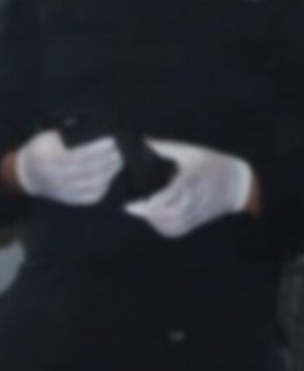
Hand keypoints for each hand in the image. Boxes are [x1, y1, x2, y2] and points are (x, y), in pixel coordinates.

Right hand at [14, 130, 122, 205]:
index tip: (111, 139)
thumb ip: (66, 133)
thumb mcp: (46, 137)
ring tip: (120, 157)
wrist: (29, 176)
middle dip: (109, 158)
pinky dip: (107, 181)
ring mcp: (67, 193)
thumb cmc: (39, 151)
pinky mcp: (76, 200)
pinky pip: (96, 193)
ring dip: (111, 169)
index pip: (78, 156)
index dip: (97, 149)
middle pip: (90, 170)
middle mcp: (57, 179)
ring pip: (95, 183)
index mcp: (48, 160)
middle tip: (121, 146)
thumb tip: (92, 126)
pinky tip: (112, 170)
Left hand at [125, 140, 253, 237]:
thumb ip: (164, 147)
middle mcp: (197, 199)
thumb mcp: (188, 150)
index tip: (133, 204)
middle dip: (150, 214)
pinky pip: (181, 230)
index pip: (171, 197)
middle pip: (172, 215)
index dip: (152, 203)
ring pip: (176, 226)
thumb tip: (143, 140)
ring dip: (156, 222)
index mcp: (192, 180)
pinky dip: (165, 228)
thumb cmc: (211, 162)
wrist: (238, 182)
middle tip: (132, 208)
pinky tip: (154, 219)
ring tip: (141, 212)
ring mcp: (199, 211)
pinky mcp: (200, 219)